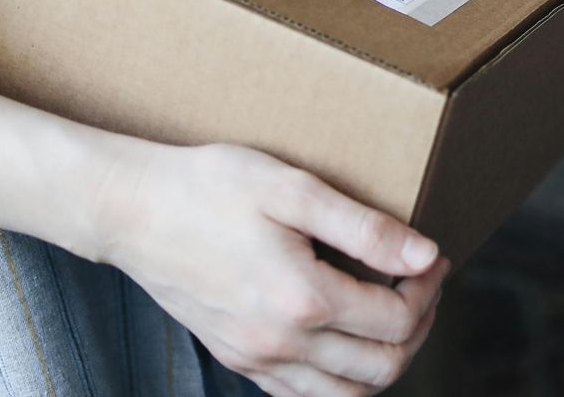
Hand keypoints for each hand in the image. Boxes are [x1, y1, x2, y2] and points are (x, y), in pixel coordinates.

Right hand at [93, 141, 448, 396]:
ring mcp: (256, 358)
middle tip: (421, 283)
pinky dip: (339, 380)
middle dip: (418, 327)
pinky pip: (302, 396)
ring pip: (346, 394)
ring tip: (393, 314)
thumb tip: (425, 255)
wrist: (131, 210)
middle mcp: (281, 343)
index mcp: (303, 299)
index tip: (432, 255)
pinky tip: (344, 339)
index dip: (428, 288)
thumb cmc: (210, 187)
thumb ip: (364, 228)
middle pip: (383, 366)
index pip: (397, 319)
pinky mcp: (236, 358)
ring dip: (385, 360)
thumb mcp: (293, 189)